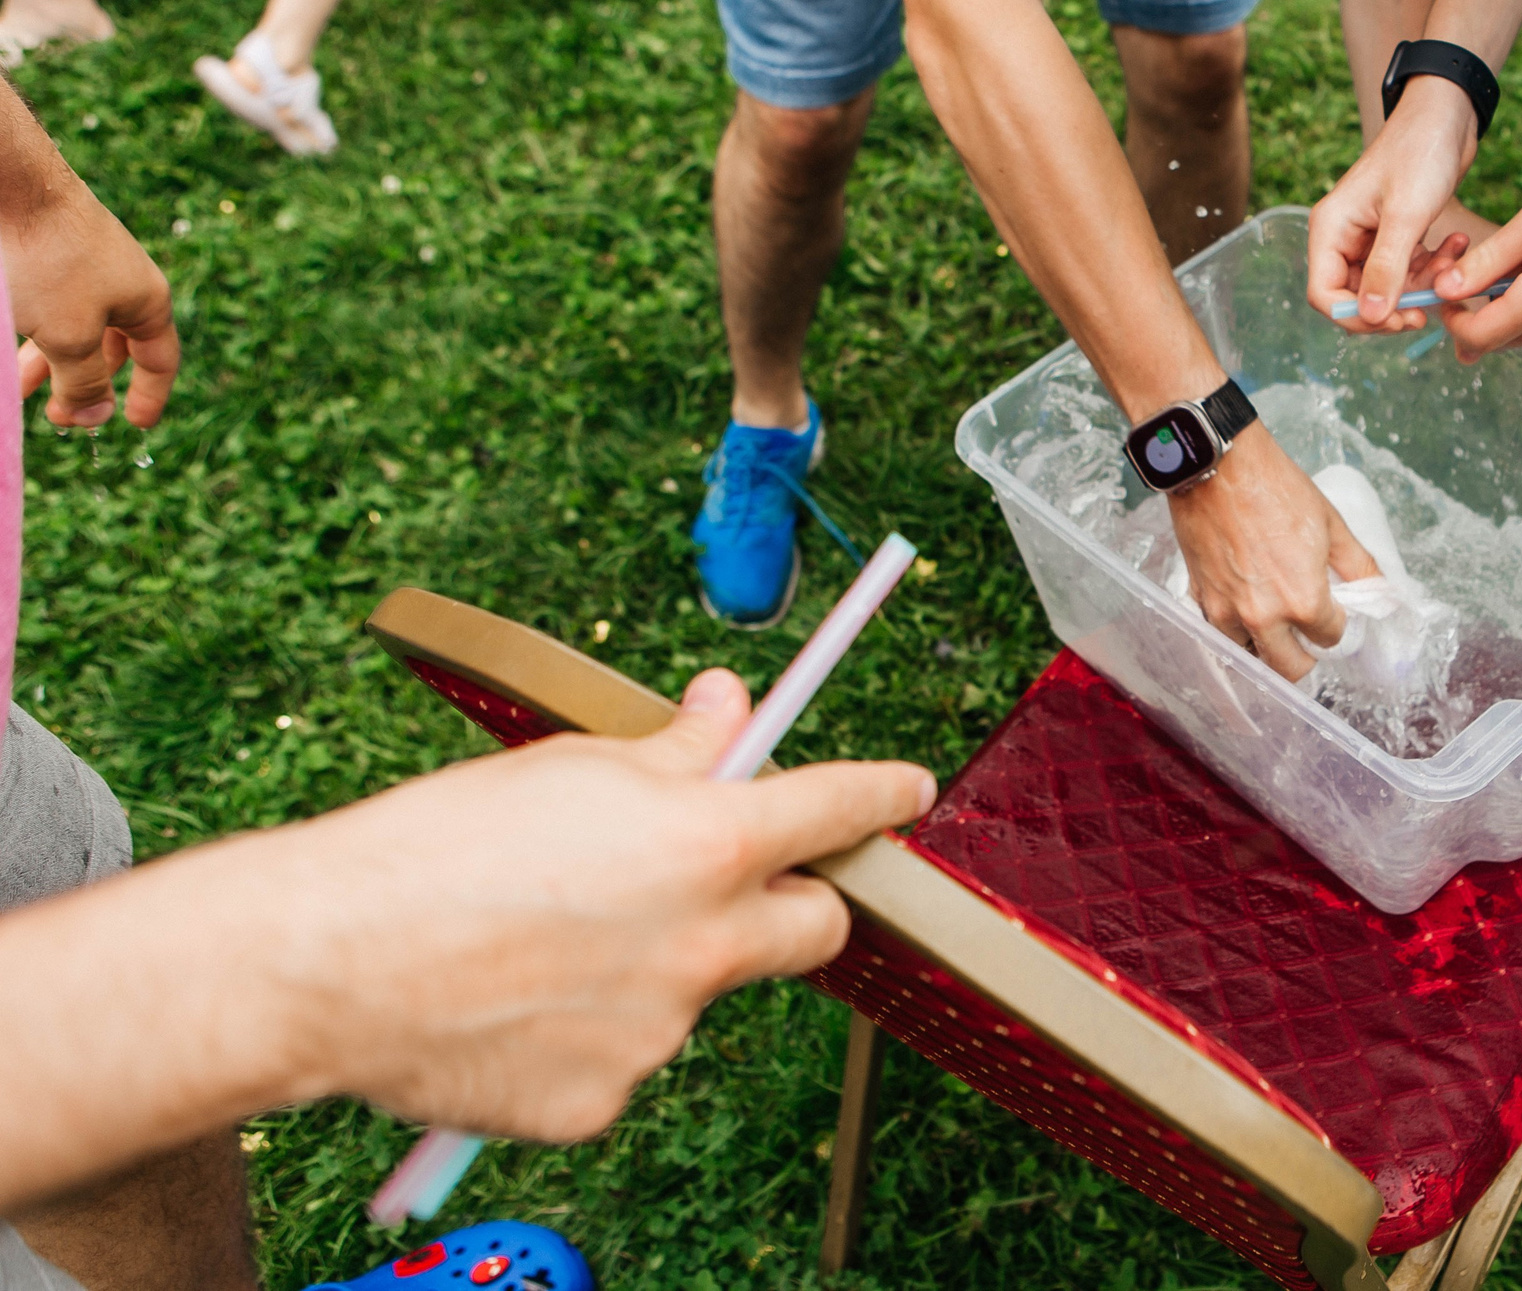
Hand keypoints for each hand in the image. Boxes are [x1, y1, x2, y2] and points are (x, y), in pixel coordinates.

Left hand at [3, 178, 179, 427]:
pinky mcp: (53, 254)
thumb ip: (83, 382)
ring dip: (48, 362)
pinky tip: (9, 344)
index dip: (149, 396)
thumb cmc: (50, 263)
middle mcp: (124, 283)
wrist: (15, 188)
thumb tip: (97, 418)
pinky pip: (50, 306)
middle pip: (111, 348)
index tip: (135, 424)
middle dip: (82, 384)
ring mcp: (87, 267)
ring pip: (73, 327)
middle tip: (54, 415)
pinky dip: (33, 333)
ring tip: (14, 384)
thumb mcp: (69, 337)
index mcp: (147, 302)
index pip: (160, 360)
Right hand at [273, 669, 934, 1138]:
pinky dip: (587, 1033)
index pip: (836, 809)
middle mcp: (704, 943)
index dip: (882, 794)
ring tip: (545, 941)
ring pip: (698, 991)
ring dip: (659, 965)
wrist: (325, 962)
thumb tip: (731, 709)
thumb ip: (675, 750)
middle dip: (798, 901)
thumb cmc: (437, 847)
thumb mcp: (571, 764)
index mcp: (706, 843)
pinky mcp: (602, 1100)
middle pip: (814, 926)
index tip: (907, 792)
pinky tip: (514, 1004)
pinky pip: (622, 1058)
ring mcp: (659, 1032)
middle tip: (738, 883)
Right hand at [1165, 424, 1377, 679]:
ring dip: (1265, 646)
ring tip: (1274, 620)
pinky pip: (1218, 634)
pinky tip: (1243, 608)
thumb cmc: (1276, 488)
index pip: (1330, 638)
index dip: (1336, 623)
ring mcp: (1225, 611)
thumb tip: (1381, 589)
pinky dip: (1233, 630)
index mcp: (1303, 601)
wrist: (1218, 465)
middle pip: (1290, 669)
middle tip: (1307, 633)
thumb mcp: (1331, 524)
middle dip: (1305, 655)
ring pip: (1250, 656)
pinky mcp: (1199, 598)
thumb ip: (1359, 565)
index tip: (1333, 609)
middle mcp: (1263, 617)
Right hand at [1308, 78, 1477, 332]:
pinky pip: (1407, 269)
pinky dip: (1432, 266)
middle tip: (1430, 305)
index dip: (1358, 317)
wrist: (1447, 115)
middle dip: (1395, 304)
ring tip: (1452, 260)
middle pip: (1357, 297)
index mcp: (1331, 229)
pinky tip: (1455, 245)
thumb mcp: (1406, 214)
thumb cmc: (1421, 152)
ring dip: (1421, 284)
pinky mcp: (1394, 235)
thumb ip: (1387, 268)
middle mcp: (1343, 237)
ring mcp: (1369, 237)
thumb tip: (1370, 317)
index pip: (1324, 295)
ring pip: (1387, 287)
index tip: (1399, 320)